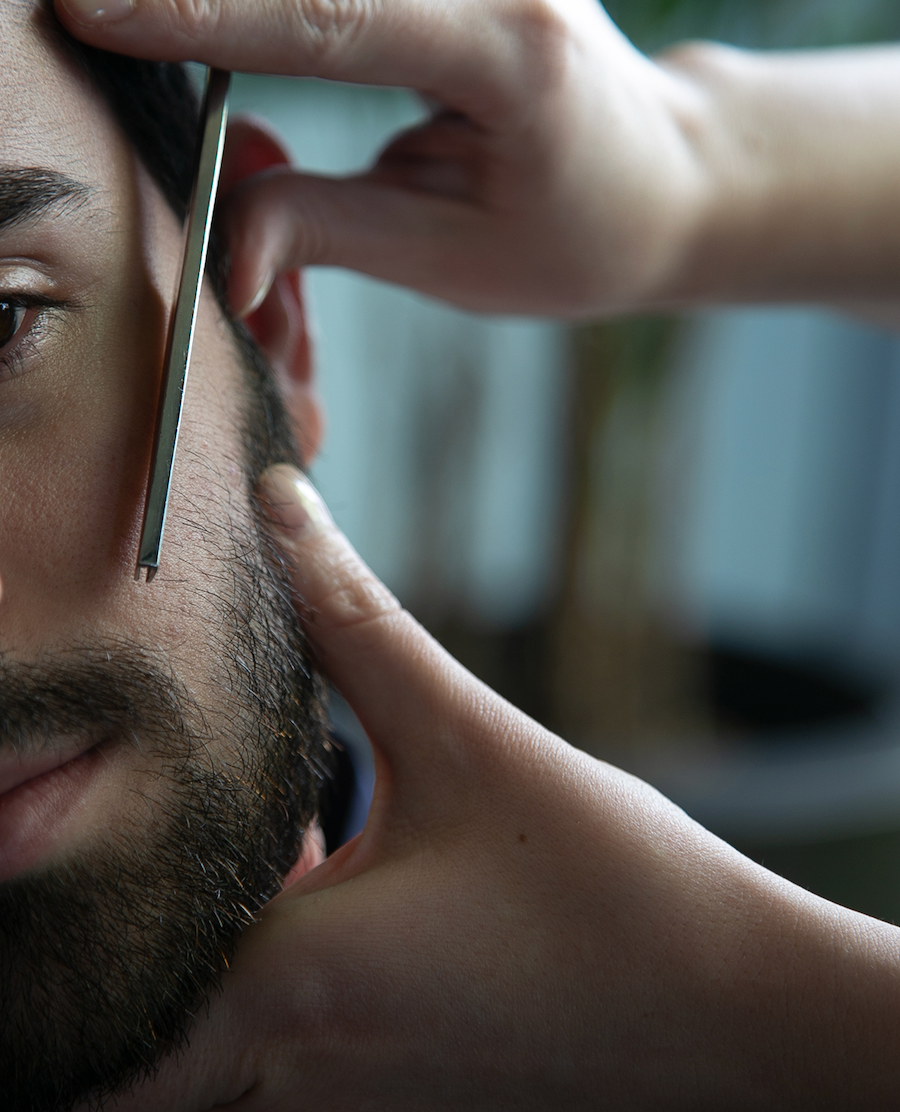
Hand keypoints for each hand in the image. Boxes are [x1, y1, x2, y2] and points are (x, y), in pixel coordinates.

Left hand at [21, 465, 899, 1111]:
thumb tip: (281, 512)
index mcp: (298, 986)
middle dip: (46, 1031)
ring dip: (121, 1041)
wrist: (741, 1025)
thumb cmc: (619, 893)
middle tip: (48, 908)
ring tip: (132, 923)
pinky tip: (264, 935)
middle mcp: (294, 1086)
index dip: (20, 971)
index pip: (84, 1024)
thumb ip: (356, 624)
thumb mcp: (475, 744)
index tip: (7, 872)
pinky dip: (203, 1050)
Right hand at [53, 0, 706, 317]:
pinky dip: (278, 11)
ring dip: (235, 12)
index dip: (202, 14)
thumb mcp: (455, 258)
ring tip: (147, 34)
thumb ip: (328, 231)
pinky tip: (216, 27)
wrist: (666, 178)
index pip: (330, 16)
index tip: (93, 13)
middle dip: (198, 0)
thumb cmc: (579, 232)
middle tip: (90, 16)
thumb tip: (218, 249)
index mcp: (510, 50)